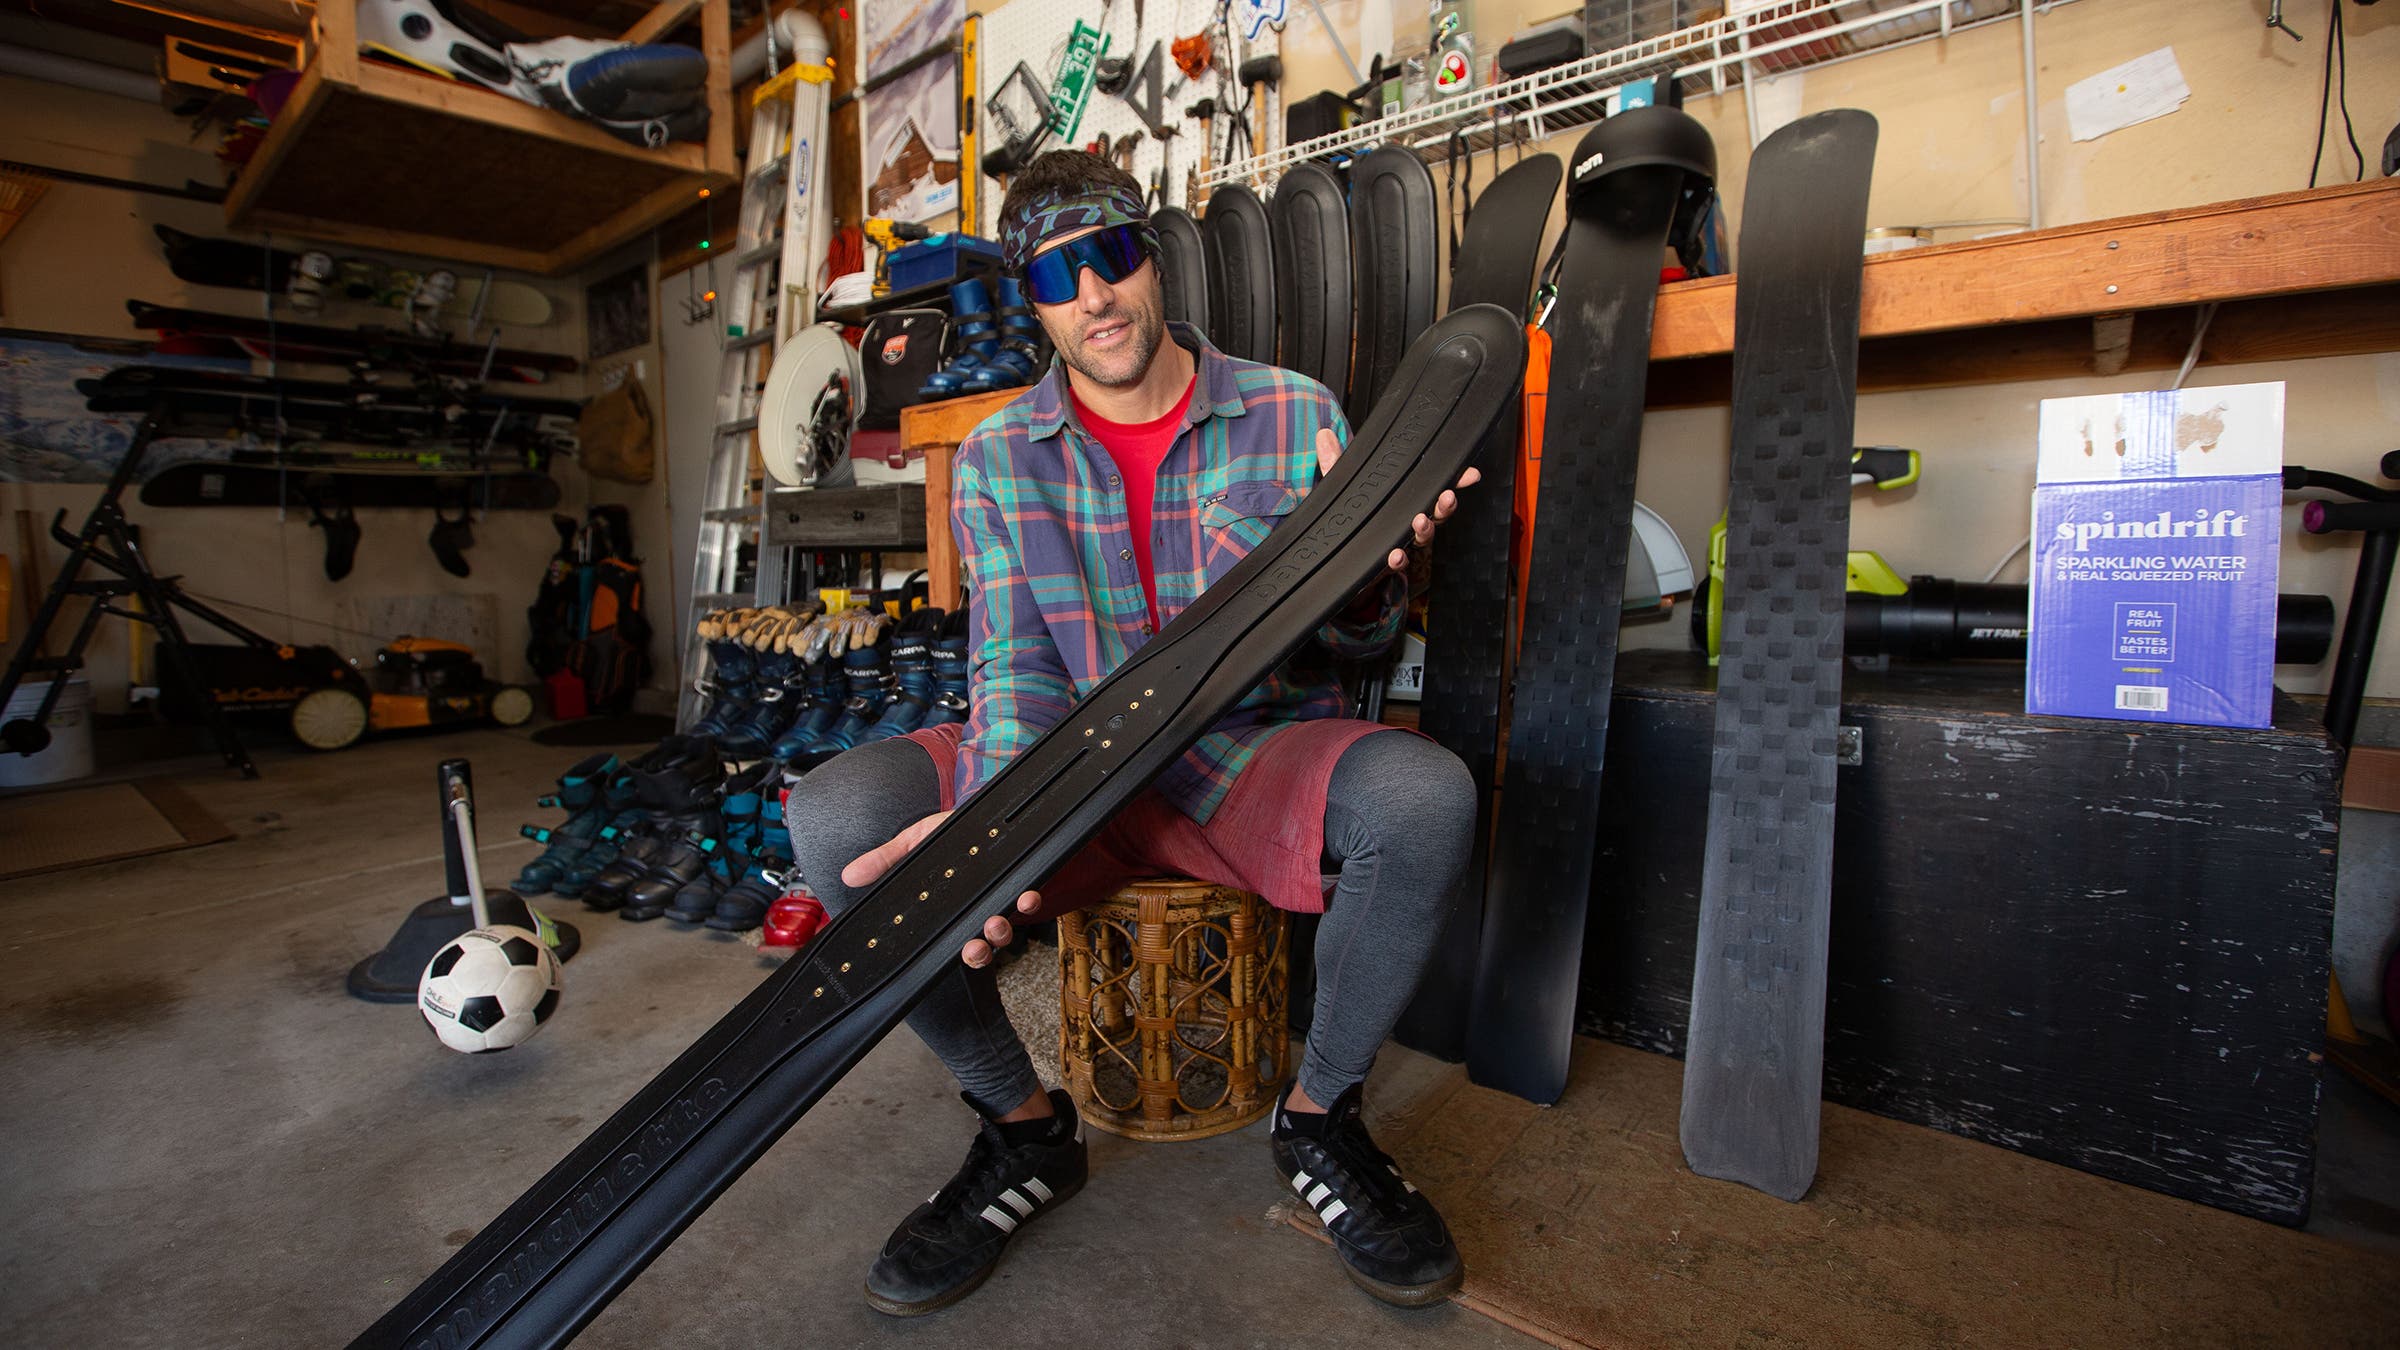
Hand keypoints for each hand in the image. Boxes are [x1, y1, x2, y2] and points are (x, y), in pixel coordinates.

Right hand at [841, 810, 1042, 968]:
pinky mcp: (1021, 884)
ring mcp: (999, 899)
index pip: (946, 939)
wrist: (984, 810)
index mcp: (949, 908)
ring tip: (995, 922)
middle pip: (977, 945)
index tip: (949, 953)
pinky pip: (1027, 901)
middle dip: (977, 953)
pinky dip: (1028, 902)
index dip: (950, 952)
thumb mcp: (912, 842)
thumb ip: (885, 860)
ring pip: (1001, 931)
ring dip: (1000, 932)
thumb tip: (850, 875)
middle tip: (973, 947)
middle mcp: (974, 910)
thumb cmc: (949, 831)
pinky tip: (1026, 897)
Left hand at [1314, 426, 1481, 572]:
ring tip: (1419, 521)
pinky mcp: (1384, 562)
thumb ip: (1335, 463)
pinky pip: (1397, 563)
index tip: (1470, 474)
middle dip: (1444, 506)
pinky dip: (1398, 560)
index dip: (1454, 481)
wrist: (1334, 553)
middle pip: (1436, 513)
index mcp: (1402, 498)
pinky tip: (1394, 555)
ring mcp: (1398, 541)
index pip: (1433, 486)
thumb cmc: (1347, 516)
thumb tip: (1324, 435)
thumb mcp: (1339, 485)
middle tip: (1445, 497)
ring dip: (1425, 529)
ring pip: (1422, 537)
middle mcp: (1406, 519)